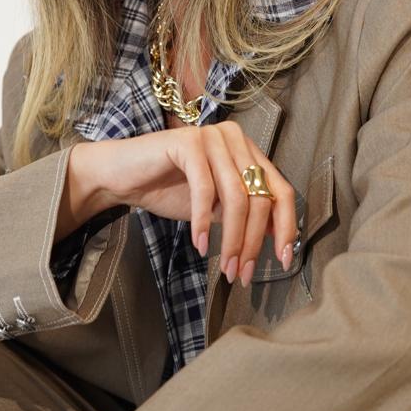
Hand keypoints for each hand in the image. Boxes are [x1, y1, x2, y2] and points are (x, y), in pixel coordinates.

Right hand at [84, 122, 297, 285]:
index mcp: (248, 151)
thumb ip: (246, 214)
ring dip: (232, 238)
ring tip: (225, 267)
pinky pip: (205, 189)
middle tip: (241, 273)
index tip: (284, 259)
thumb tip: (279, 236)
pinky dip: (203, 221)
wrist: (122, 176)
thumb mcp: (217, 207)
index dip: (287, 226)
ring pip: (237, 196)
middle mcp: (235, 139)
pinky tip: (198, 244)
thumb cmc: (168, 190)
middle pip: (261, 196)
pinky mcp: (189, 142)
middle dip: (253, 242)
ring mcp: (213, 137)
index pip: (280, 189)